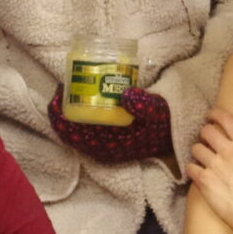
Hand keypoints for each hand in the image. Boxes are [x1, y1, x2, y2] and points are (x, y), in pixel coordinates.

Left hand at [48, 86, 172, 163]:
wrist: (172, 134)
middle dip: (62, 109)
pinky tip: (80, 97)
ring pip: (74, 130)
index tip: (61, 91)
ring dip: (69, 110)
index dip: (60, 114)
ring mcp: (102, 145)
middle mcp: (101, 149)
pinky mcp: (105, 139)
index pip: (71, 134)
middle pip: (68, 132)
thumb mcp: (156, 111)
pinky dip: (77, 113)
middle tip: (64, 84)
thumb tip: (126, 94)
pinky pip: (82, 128)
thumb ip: (143, 104)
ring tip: (70, 87)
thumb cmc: (162, 123)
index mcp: (108, 147)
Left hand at [183, 105, 232, 229]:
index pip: (224, 119)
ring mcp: (214, 165)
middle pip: (206, 131)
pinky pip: (190, 167)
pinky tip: (197, 173)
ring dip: (198, 152)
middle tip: (206, 140)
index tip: (210, 116)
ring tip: (203, 158)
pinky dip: (192, 169)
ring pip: (196, 148)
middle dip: (204, 134)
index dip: (214, 114)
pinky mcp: (204, 180)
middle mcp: (228, 151)